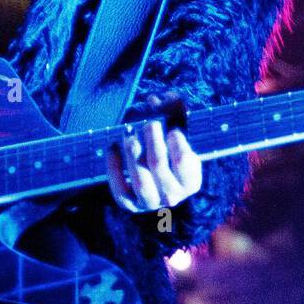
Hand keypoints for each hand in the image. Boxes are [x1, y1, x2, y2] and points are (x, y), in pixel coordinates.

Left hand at [107, 91, 202, 212]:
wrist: (155, 179)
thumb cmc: (169, 150)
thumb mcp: (177, 133)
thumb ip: (173, 113)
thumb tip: (154, 99)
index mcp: (191, 182)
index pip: (184, 161)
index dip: (177, 142)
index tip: (171, 129)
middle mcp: (173, 197)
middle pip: (159, 166)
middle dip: (152, 140)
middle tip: (149, 124)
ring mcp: (150, 203)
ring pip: (141, 181)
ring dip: (133, 153)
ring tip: (130, 135)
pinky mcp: (130, 204)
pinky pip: (120, 190)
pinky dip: (114, 168)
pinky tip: (113, 147)